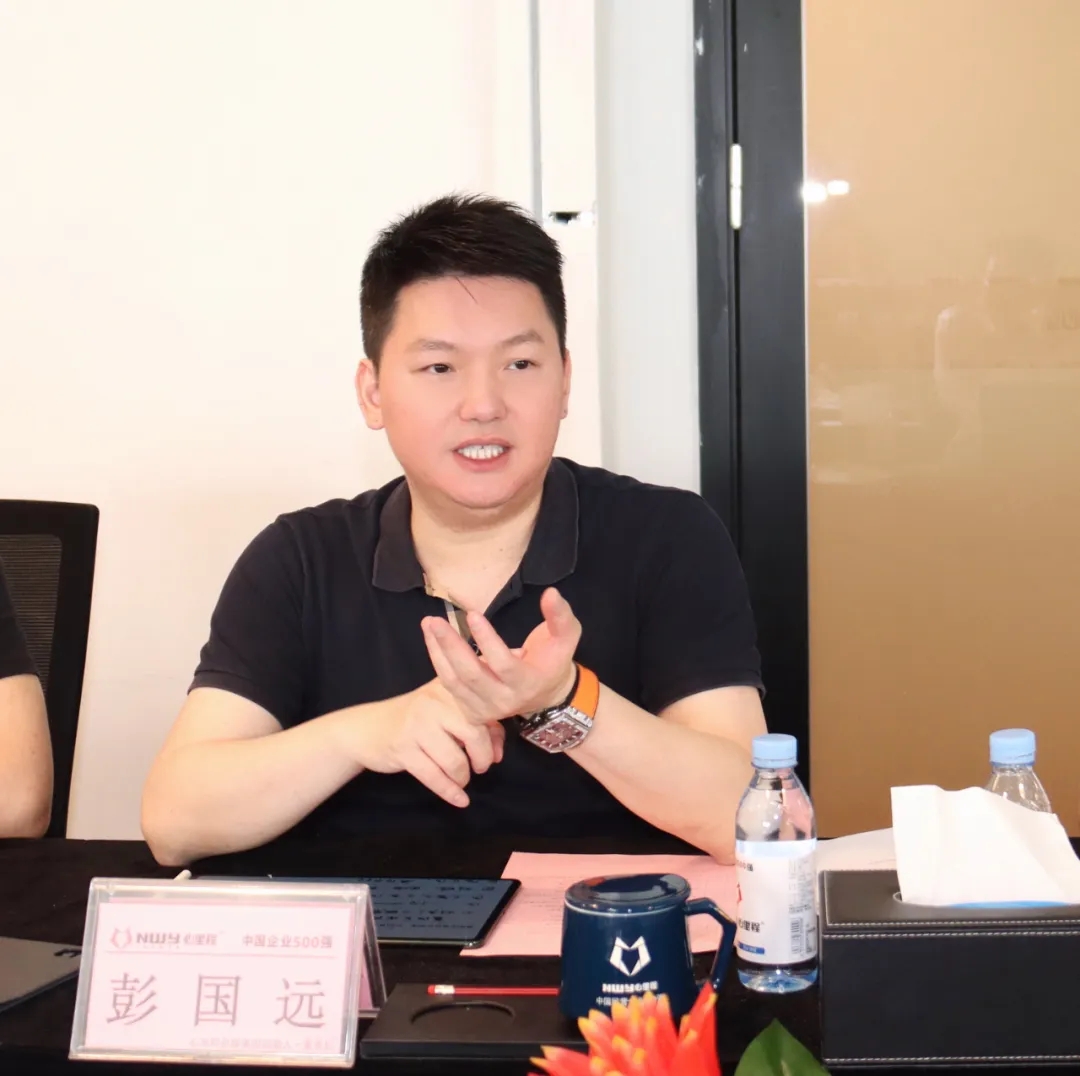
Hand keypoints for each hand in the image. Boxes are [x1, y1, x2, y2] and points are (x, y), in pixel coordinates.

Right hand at [345, 680, 504, 807]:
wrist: (368, 728)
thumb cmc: (416, 719)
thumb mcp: (447, 712)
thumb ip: (479, 724)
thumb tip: (498, 752)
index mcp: (449, 688)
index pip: (485, 711)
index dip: (495, 736)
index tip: (495, 752)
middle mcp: (434, 702)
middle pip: (474, 735)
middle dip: (482, 758)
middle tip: (480, 767)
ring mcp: (417, 725)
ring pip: (455, 760)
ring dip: (463, 777)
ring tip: (462, 778)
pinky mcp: (403, 749)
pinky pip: (434, 777)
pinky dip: (450, 792)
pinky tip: (460, 799)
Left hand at [420, 587, 580, 724]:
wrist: (548, 695)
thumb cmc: (554, 660)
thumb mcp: (567, 637)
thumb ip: (560, 616)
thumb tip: (551, 593)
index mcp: (528, 683)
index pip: (503, 664)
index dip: (487, 640)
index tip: (472, 614)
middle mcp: (505, 701)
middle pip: (471, 675)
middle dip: (451, 647)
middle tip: (435, 621)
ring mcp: (486, 709)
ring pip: (455, 682)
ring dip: (438, 653)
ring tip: (429, 626)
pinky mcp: (473, 710)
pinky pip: (450, 686)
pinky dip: (438, 662)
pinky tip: (432, 640)